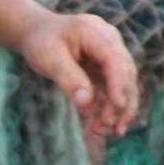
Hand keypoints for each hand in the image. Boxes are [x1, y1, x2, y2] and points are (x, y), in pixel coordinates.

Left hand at [17, 13, 139, 137]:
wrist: (38, 32)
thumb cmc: (41, 41)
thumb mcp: (48, 57)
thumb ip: (68, 78)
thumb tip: (86, 102)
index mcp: (97, 33)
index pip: (116, 60)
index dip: (119, 84)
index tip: (117, 106)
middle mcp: (110, 42)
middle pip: (126, 75)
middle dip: (119, 104)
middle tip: (106, 128)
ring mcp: (111, 56)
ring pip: (124, 85)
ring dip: (117, 110)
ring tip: (103, 132)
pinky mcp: (106, 70)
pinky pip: (112, 91)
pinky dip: (108, 109)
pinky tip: (100, 128)